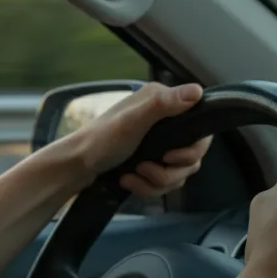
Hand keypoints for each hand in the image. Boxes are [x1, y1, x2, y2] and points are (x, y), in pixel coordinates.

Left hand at [49, 82, 211, 196]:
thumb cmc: (101, 140)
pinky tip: (129, 181)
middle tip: (146, 169)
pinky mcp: (151, 163)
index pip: (200, 128)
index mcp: (161, 103)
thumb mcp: (132, 121)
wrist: (76, 167)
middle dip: (170, 171)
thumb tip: (197, 90)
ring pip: (179, 173)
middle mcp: (164, 120)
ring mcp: (158, 144)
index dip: (192, 149)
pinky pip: (165, 183)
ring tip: (133, 176)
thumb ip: (163, 105)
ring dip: (157, 181)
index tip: (172, 157)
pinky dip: (148, 187)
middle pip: (192, 156)